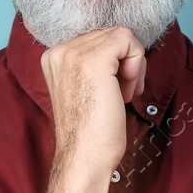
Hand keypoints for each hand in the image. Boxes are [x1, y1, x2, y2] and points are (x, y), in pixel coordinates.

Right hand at [40, 25, 145, 175]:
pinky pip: (128, 40)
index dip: (115, 62)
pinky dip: (137, 65)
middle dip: (126, 63)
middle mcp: (59, 51)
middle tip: (122, 94)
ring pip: (122, 36)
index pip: (98, 39)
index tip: (114, 90)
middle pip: (111, 35)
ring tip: (123, 94)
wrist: (84, 157)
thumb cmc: (91, 131)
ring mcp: (74, 54)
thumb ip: (94, 64)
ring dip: (133, 66)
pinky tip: (127, 92)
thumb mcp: (86, 87)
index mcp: (54, 57)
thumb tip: (123, 45)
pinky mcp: (93, 60)